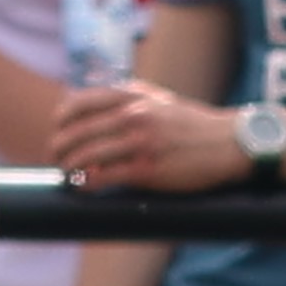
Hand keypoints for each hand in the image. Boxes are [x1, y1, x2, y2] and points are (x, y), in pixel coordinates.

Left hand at [49, 81, 250, 192]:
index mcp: (133, 97)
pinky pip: (105, 177)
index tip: (57, 130)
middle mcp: (133, 116)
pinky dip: (87, 183)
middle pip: (77, 131)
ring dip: (69, 168)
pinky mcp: (147, 170)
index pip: (80, 102)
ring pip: (87, 156)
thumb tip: (94, 103)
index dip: (61, 119)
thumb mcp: (160, 99)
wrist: (230, 143)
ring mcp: (140, 143)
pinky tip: (82, 187)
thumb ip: (129, 97)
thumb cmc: (193, 124)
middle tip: (55, 157)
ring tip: (66, 175)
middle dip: (58, 147)